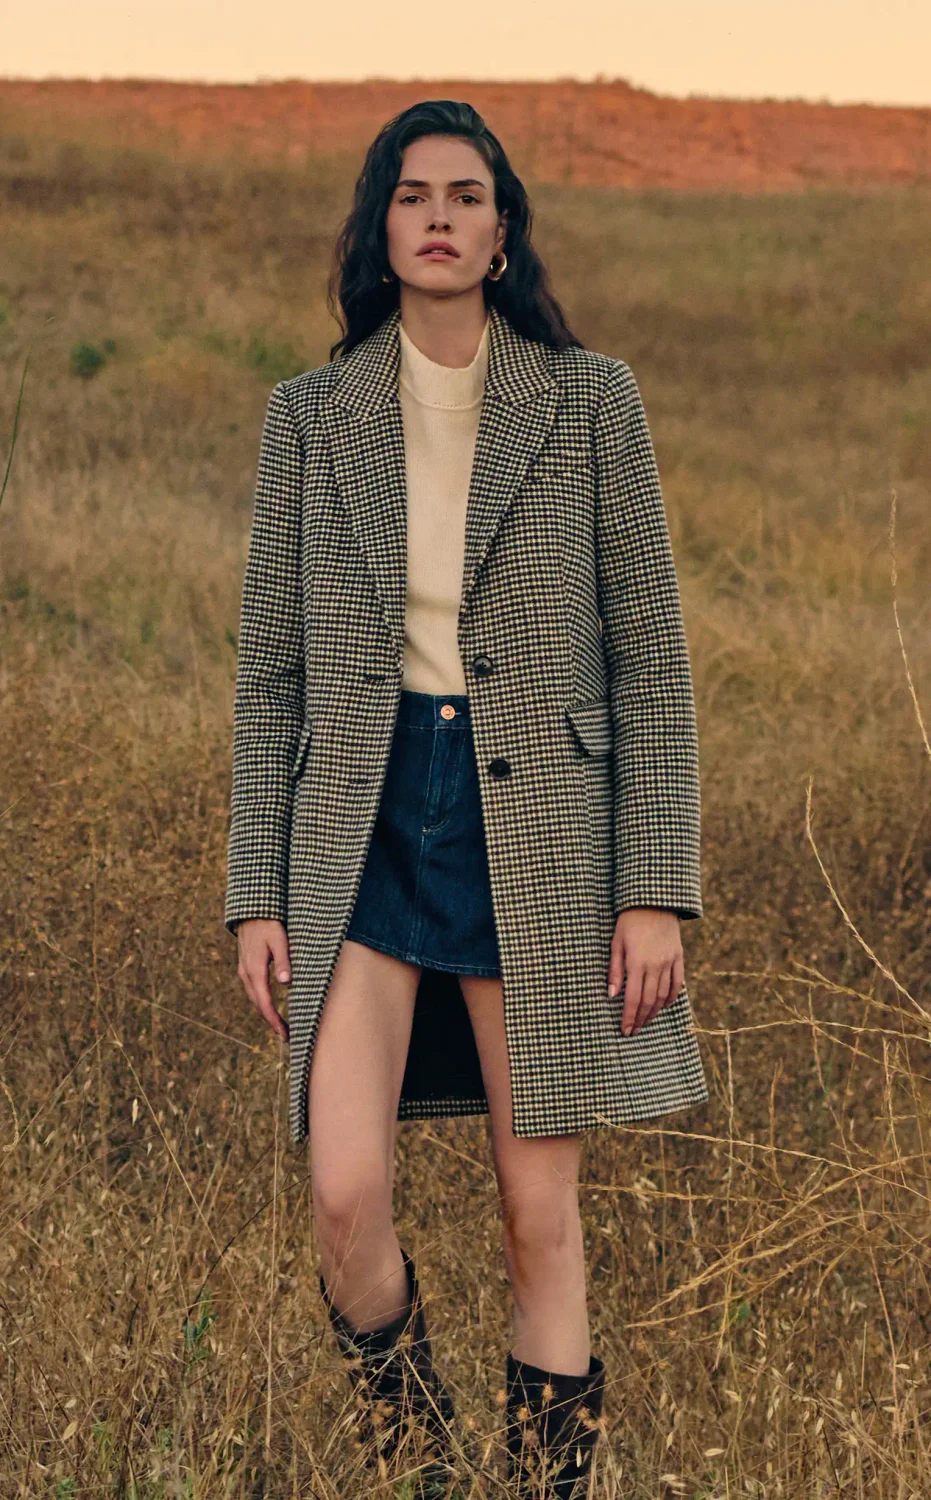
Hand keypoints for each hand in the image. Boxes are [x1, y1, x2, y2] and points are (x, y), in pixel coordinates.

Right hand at [236, 919, 290, 1040]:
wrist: (251, 911)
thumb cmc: (269, 924)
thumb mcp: (280, 940)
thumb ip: (283, 960)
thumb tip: (286, 982)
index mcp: (255, 970)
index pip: (264, 1002)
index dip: (273, 1020)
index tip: (284, 1034)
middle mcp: (247, 974)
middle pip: (258, 1004)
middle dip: (271, 1021)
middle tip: (286, 1035)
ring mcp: (244, 970)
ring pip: (255, 998)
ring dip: (266, 1012)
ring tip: (280, 1025)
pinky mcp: (246, 967)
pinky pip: (254, 990)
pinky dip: (262, 1001)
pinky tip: (270, 1005)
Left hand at [607, 908, 684, 1036]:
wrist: (654, 901)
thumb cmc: (629, 922)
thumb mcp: (616, 943)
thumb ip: (615, 970)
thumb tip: (612, 995)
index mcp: (637, 963)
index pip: (633, 999)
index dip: (629, 1017)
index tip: (625, 1030)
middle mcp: (655, 965)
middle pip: (649, 1001)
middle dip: (640, 1019)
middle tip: (633, 1031)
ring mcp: (669, 962)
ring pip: (664, 995)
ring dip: (654, 1012)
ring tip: (645, 1021)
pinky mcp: (679, 957)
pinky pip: (677, 983)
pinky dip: (671, 998)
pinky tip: (663, 1005)